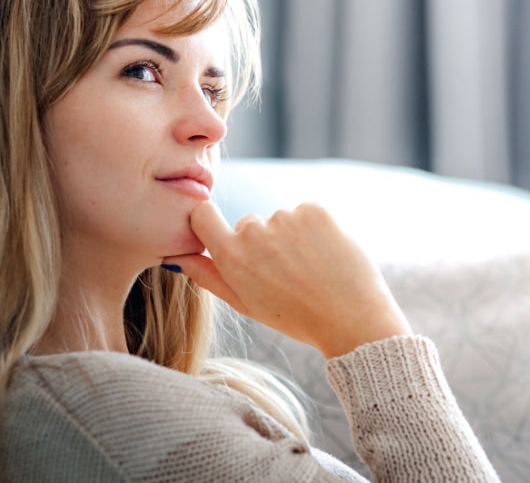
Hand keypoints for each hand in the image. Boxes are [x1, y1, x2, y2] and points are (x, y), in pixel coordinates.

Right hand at [164, 201, 411, 358]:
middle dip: (261, 244)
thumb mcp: (246, 303)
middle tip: (286, 275)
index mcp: (232, 257)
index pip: (202, 215)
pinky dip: (314, 230)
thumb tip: (178, 256)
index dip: (209, 222)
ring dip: (291, 238)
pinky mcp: (315, 210)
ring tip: (310, 270)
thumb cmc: (296, 317)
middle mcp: (254, 232)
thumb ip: (208, 276)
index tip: (221, 233)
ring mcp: (285, 218)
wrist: (352, 320)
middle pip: (247, 224)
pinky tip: (325, 256)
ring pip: (280, 221)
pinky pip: (305, 213)